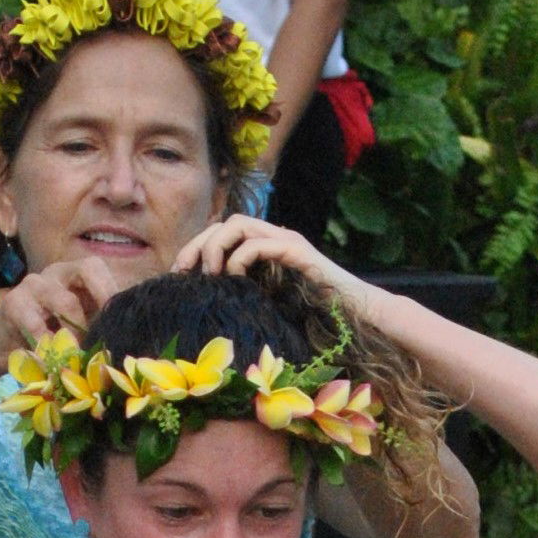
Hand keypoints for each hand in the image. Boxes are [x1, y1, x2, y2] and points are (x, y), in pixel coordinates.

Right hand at [0, 257, 125, 381]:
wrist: (4, 346)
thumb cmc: (49, 337)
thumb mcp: (77, 328)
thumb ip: (98, 326)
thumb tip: (130, 341)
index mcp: (76, 276)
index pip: (100, 269)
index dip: (113, 290)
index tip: (124, 319)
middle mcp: (58, 273)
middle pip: (87, 269)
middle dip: (103, 299)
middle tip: (107, 332)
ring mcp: (34, 284)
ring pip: (64, 300)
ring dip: (77, 332)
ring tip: (79, 356)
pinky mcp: (14, 303)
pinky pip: (34, 323)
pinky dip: (47, 345)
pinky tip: (51, 361)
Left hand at [173, 215, 377, 321]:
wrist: (358, 313)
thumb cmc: (320, 315)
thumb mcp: (272, 305)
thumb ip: (248, 296)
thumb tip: (214, 307)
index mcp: (266, 247)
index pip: (222, 233)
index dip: (196, 248)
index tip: (179, 274)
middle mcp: (275, 237)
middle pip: (224, 222)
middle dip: (197, 244)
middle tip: (182, 271)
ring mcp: (287, 241)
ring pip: (238, 223)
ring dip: (216, 246)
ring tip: (210, 274)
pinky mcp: (297, 252)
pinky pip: (259, 243)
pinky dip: (240, 257)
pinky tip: (234, 278)